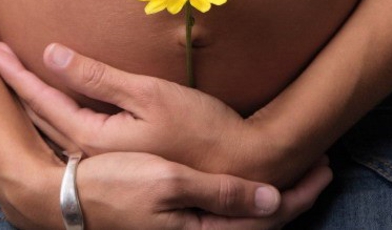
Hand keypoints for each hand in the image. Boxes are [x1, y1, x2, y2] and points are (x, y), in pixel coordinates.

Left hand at [0, 42, 323, 185]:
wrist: (236, 166)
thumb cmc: (198, 127)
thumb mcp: (149, 94)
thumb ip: (99, 77)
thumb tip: (53, 53)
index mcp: (93, 136)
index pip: (41, 100)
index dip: (17, 73)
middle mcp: (91, 154)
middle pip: (41, 117)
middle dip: (17, 87)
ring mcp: (104, 160)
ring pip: (54, 129)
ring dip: (32, 103)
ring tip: (16, 82)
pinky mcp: (119, 159)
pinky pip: (72, 135)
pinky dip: (55, 116)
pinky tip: (56, 108)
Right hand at [76, 152, 331, 229]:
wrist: (69, 199)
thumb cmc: (115, 185)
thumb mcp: (168, 182)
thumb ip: (221, 193)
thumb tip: (271, 198)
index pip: (268, 217)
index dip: (300, 193)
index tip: (323, 168)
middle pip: (263, 223)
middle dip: (296, 197)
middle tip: (320, 170)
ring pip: (246, 221)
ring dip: (275, 200)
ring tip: (297, 178)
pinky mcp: (178, 225)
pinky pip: (226, 218)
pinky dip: (248, 203)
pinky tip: (252, 189)